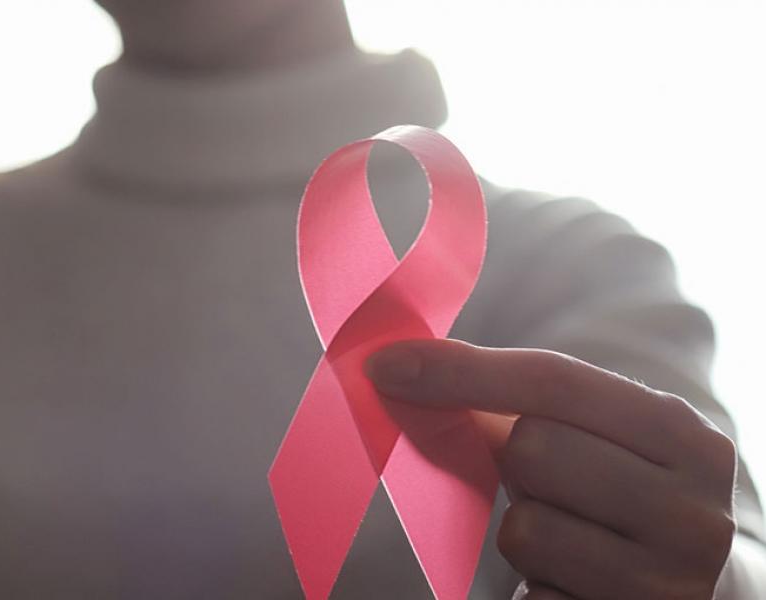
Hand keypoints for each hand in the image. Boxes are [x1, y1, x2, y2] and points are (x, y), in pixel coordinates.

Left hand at [366, 339, 736, 599]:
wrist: (711, 590)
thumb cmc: (632, 495)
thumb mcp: (607, 440)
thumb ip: (527, 404)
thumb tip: (406, 371)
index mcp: (683, 437)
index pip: (553, 381)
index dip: (462, 369)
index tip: (387, 364)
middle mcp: (690, 511)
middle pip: (532, 448)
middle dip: (516, 463)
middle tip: (550, 482)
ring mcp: (665, 585)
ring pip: (524, 530)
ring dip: (527, 531)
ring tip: (570, 537)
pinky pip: (532, 596)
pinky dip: (537, 584)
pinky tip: (574, 581)